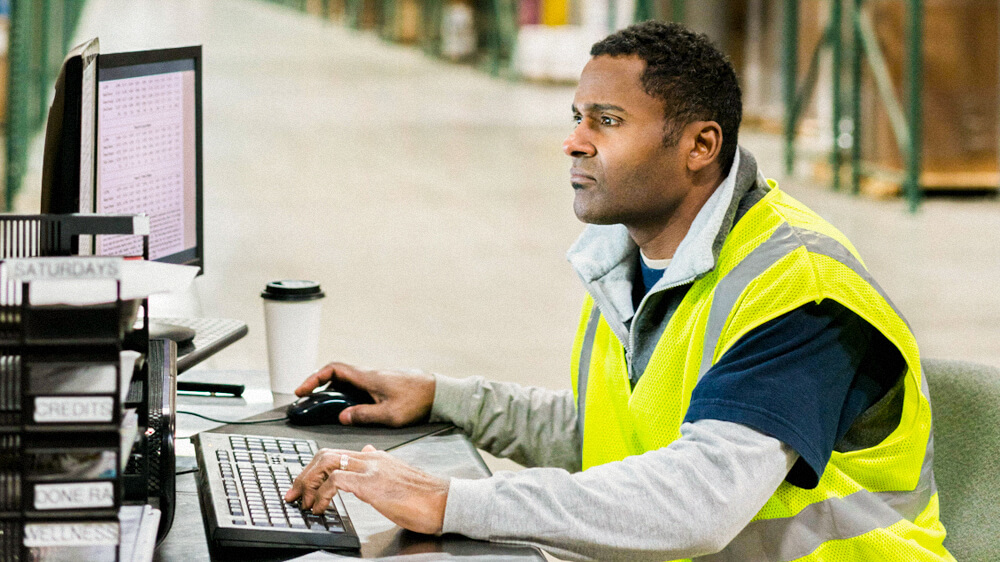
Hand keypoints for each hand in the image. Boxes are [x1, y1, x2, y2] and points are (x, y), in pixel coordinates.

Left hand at [284, 444, 448, 534]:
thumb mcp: (399, 476)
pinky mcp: (371, 484)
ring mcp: (371, 469)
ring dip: (307, 482)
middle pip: (326, 454)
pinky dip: (321, 494)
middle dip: (304, 474)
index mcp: (377, 457)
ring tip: (302, 500)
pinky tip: (320, 507)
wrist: (446, 502)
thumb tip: (366, 453)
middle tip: (294, 493)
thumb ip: (380, 465)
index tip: (306, 486)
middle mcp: (371, 458)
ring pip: (326, 462)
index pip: (337, 453)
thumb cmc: (427, 496)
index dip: (316, 469)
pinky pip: (335, 481)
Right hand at [295, 362, 435, 426]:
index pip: (333, 370)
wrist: (440, 393)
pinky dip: (346, 396)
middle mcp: (369, 376)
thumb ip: (364, 415)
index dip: (314, 378)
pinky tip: (347, 410)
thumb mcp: (390, 414)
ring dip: (332, 392)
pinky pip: (357, 388)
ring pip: (347, 382)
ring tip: (322, 410)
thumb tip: (342, 417)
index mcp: (368, 378)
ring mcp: (376, 380)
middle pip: (336, 375)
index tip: (302, 390)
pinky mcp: (383, 386)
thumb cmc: (418, 401)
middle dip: (318, 387)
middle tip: (306, 402)